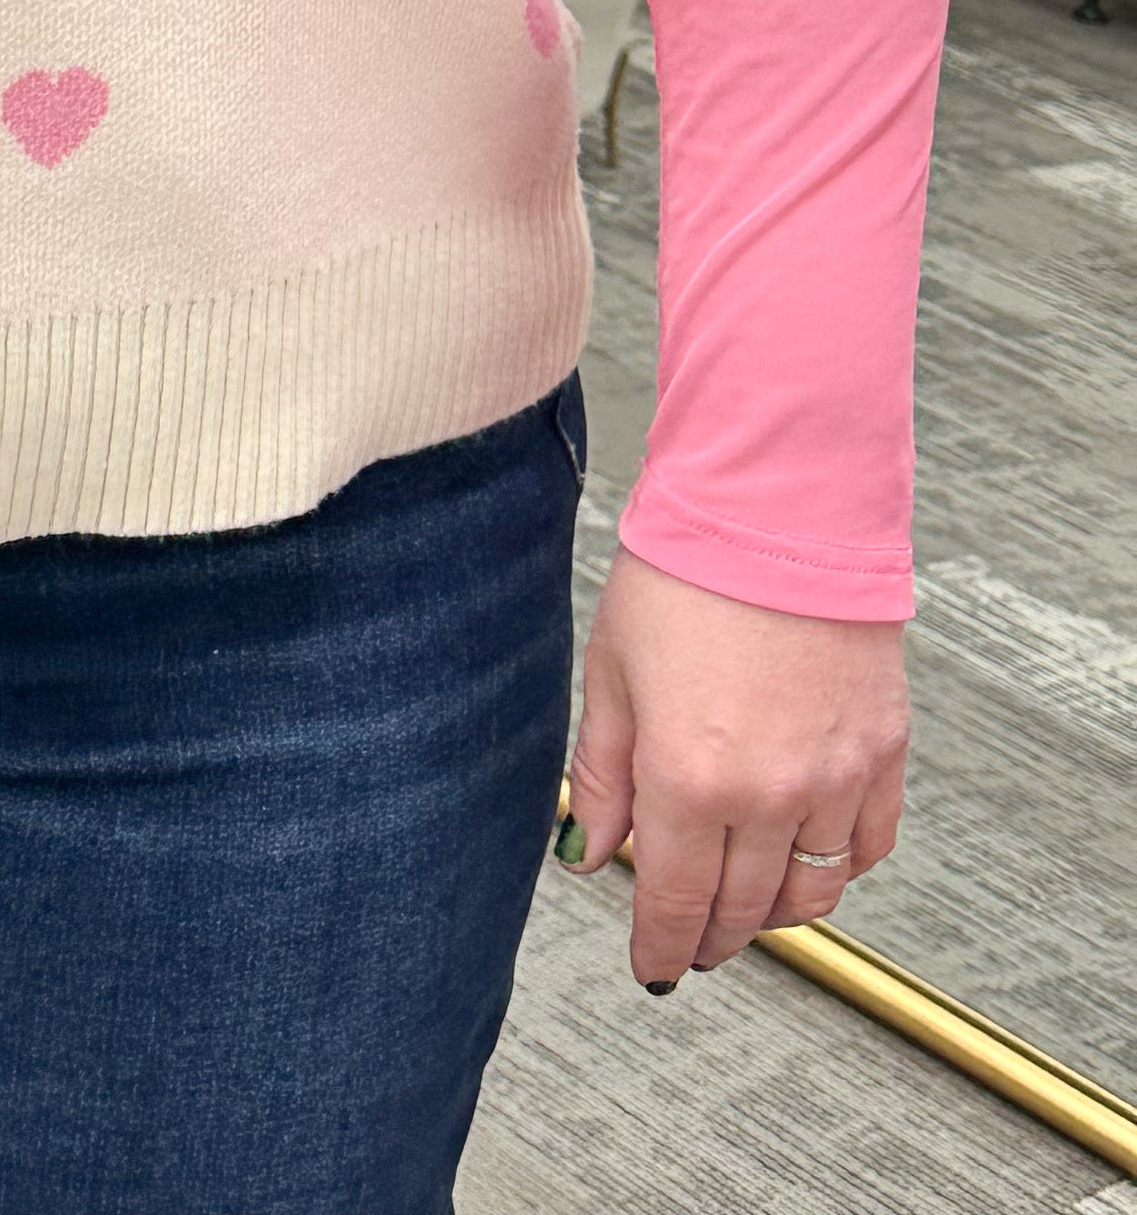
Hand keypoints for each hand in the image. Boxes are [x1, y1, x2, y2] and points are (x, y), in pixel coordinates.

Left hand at [562, 542, 908, 989]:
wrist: (778, 507)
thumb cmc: (685, 570)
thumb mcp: (612, 669)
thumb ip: (604, 775)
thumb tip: (589, 854)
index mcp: (689, 776)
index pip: (675, 902)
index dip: (659, 945)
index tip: (651, 964)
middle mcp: (769, 792)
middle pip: (743, 910)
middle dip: (711, 936)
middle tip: (690, 940)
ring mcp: (835, 776)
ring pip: (811, 892)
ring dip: (774, 913)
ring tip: (744, 906)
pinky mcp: (884, 752)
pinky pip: (867, 846)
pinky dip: (837, 868)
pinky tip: (806, 856)